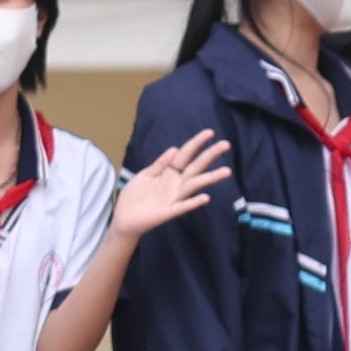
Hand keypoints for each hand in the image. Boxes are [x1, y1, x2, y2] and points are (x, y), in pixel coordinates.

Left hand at [110, 131, 230, 238]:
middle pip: (196, 166)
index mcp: (169, 172)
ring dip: (210, 178)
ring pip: (195, 185)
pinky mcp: (169, 212)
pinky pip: (183, 206)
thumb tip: (174, 149)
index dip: (196, 143)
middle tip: (226, 144)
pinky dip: (193, 202)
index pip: (185, 154)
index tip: (210, 132)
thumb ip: (159, 164)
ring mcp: (174, 197)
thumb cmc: (135, 195)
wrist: (124, 218)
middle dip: (210, 155)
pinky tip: (206, 198)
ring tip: (226, 171)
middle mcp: (175, 183)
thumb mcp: (145, 175)